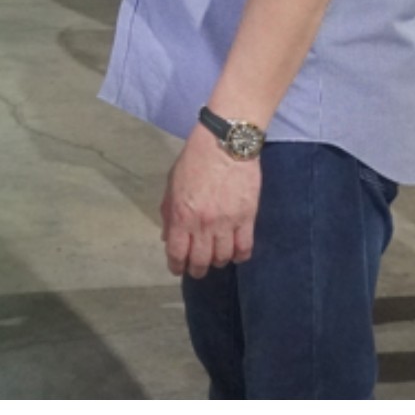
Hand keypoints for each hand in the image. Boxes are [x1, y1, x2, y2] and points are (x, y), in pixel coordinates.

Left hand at [160, 125, 261, 278]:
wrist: (224, 145)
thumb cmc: (194, 161)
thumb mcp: (172, 184)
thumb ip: (168, 212)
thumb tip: (167, 237)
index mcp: (180, 214)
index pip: (177, 252)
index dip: (176, 265)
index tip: (177, 269)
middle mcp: (202, 224)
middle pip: (200, 260)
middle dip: (196, 270)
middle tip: (196, 270)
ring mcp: (226, 223)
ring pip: (223, 257)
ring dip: (217, 262)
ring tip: (215, 259)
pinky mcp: (247, 219)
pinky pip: (244, 248)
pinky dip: (240, 256)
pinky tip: (235, 255)